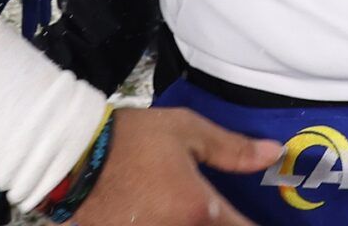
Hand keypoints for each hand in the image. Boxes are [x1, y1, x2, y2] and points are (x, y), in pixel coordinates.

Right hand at [71, 106, 279, 225]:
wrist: (75, 157)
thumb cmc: (132, 139)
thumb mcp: (188, 131)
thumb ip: (233, 148)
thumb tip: (272, 154)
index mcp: (201, 210)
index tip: (260, 220)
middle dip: (227, 225)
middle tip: (226, 214)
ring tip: (197, 213)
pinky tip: (167, 215)